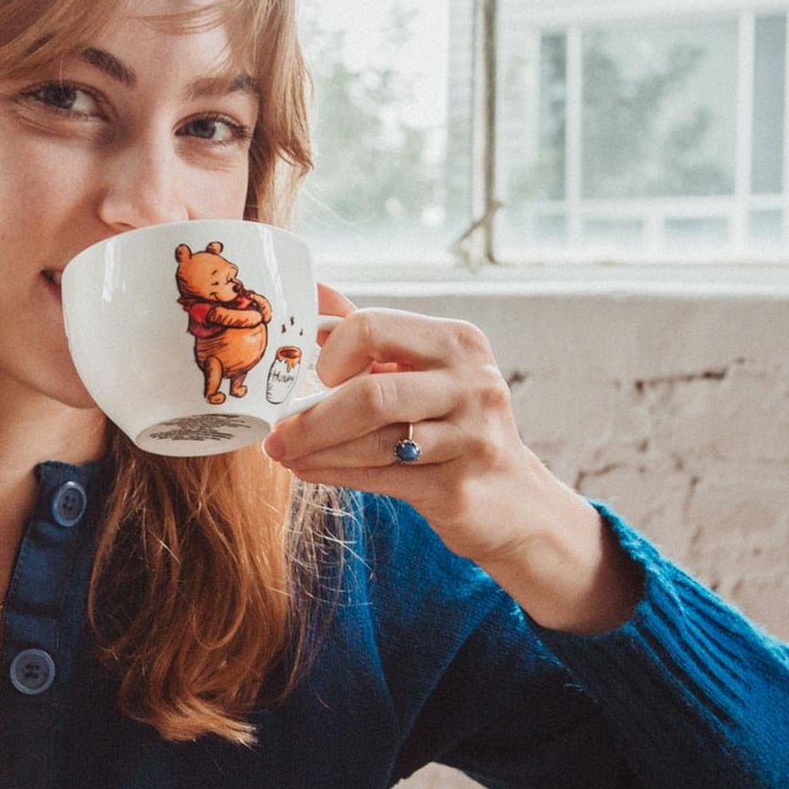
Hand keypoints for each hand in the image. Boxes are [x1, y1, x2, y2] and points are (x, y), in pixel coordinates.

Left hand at [262, 285, 640, 632]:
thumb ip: (370, 331)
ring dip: (315, 449)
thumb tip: (312, 289)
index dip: (329, 354)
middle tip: (276, 432)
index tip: (313, 377)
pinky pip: (381, 477)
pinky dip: (335, 473)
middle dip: (312, 417)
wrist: (511, 499)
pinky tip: (309, 470)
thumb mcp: (423, 369)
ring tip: (284, 453)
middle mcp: (472, 382)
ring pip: (372, 442)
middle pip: (370, 393)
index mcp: (457, 342)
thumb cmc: (453, 425)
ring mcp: (470, 437)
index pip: (372, 327)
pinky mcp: (458, 486)